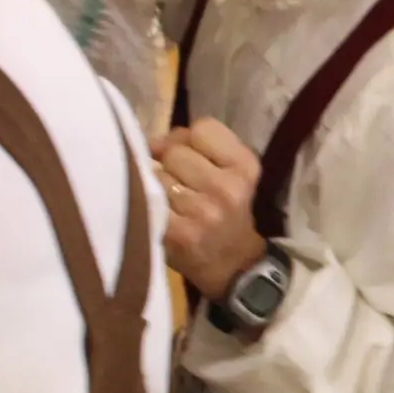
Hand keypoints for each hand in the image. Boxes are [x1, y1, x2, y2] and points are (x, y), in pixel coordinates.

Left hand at [156, 117, 266, 302]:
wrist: (232, 264)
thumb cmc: (227, 211)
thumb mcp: (231, 171)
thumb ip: (198, 146)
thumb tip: (155, 142)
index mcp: (244, 167)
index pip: (202, 128)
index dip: (189, 139)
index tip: (192, 157)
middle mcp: (228, 188)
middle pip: (175, 150)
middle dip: (171, 163)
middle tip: (180, 183)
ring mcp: (203, 212)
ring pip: (158, 173)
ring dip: (158, 184)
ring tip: (171, 200)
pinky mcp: (179, 232)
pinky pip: (149, 199)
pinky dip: (149, 203)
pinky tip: (159, 212)